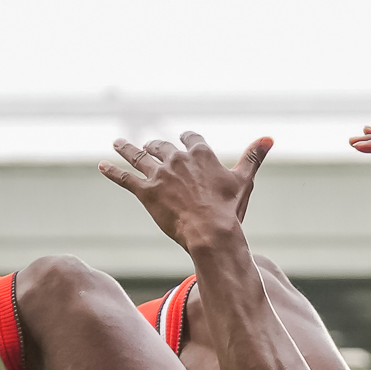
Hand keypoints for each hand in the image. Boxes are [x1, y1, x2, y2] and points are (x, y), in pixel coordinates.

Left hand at [98, 133, 273, 254]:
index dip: (186, 139)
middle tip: (148, 145)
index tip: (182, 138)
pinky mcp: (146, 191)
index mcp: (200, 154)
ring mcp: (160, 174)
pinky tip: (101, 166)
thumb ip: (253, 157)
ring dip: (127, 148)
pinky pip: (125, 178)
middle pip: (161, 146)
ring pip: (139, 156)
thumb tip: (269, 138)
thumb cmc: (229, 209)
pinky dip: (112, 171)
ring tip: (118, 143)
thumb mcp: (243, 180)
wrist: (211, 231)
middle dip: (154, 145)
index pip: (190, 138)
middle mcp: (177, 159)